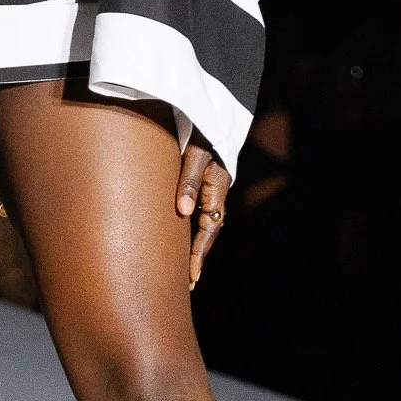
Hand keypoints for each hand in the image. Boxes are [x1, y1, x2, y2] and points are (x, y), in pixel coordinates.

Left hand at [176, 141, 230, 287]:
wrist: (207, 115)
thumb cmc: (199, 134)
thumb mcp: (195, 154)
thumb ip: (189, 180)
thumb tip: (183, 210)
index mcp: (217, 188)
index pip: (209, 228)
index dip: (198, 253)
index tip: (191, 276)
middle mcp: (216, 194)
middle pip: (208, 233)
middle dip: (198, 259)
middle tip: (188, 285)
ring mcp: (211, 193)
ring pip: (205, 227)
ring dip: (196, 249)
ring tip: (186, 275)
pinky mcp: (203, 190)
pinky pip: (199, 216)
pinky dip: (192, 234)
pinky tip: (183, 246)